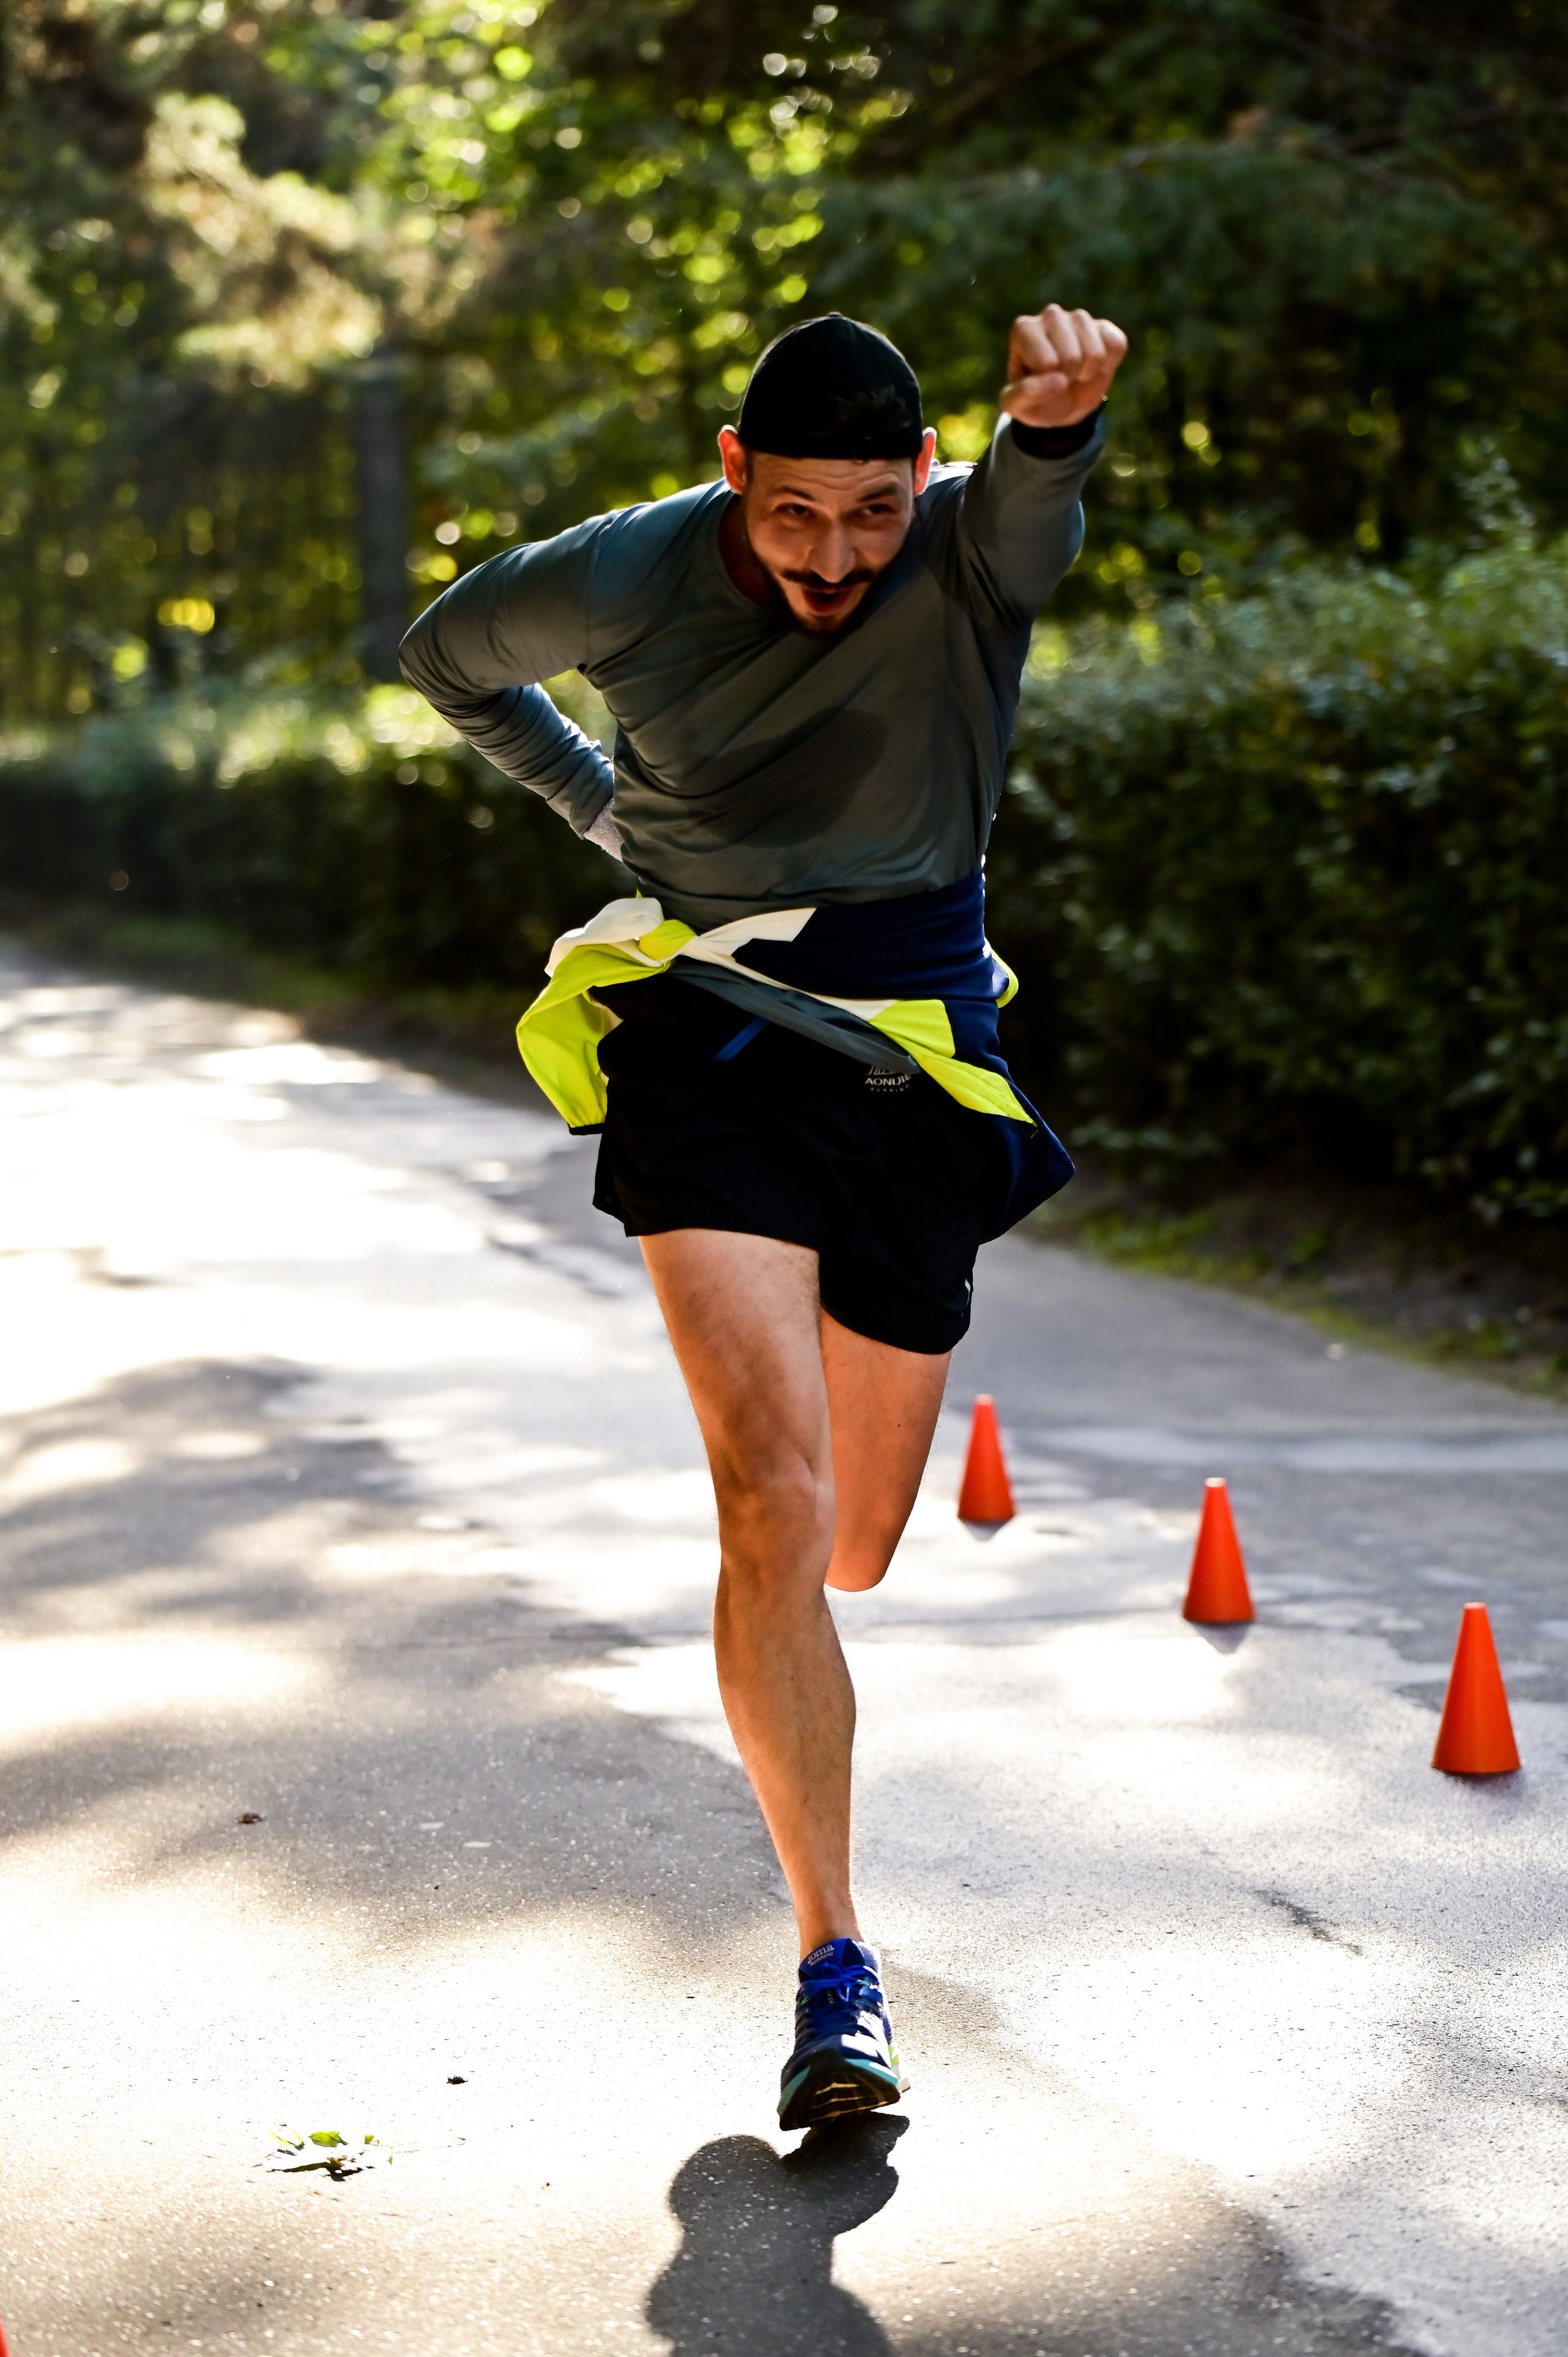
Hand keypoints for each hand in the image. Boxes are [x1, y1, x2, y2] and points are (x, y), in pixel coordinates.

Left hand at [1000, 304, 1127, 428]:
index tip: (1041, 381)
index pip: (1046, 362)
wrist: (1062, 402)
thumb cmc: (1035, 399)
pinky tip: (1094, 365)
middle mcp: (1051, 315)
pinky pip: (1116, 346)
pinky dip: (1108, 365)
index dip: (1048, 382)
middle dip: (1069, 378)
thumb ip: (1025, 394)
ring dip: (1088, 373)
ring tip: (1075, 373)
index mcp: (1023, 329)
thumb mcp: (1016, 406)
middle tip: (1061, 378)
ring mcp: (1079, 317)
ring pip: (1095, 352)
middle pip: (1071, 357)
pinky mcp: (1104, 326)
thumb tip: (1060, 381)